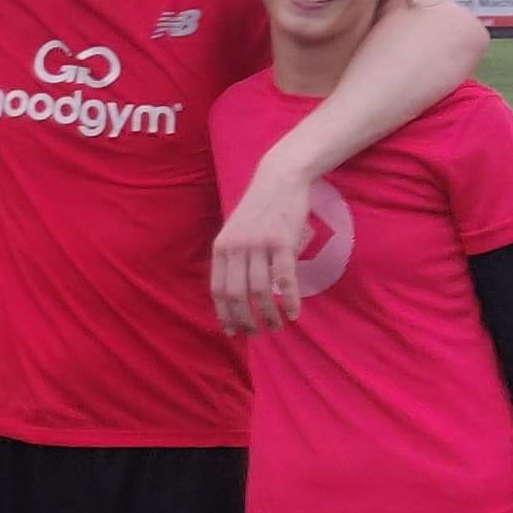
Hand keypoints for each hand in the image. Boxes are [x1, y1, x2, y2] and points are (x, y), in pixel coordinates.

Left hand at [211, 162, 319, 334]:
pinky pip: (284, 279)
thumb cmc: (260, 208)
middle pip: (236, 295)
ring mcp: (258, 244)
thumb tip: (240, 294)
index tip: (233, 332)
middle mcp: (235, 247)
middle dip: (245, 320)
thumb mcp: (237, 232)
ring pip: (260, 291)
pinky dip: (290, 301)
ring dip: (269, 315)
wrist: (279, 178)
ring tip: (277, 327)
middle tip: (255, 334)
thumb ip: (235, 258)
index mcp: (221, 247)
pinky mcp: (281, 241)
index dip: (224, 314)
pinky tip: (294, 314)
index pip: (217, 289)